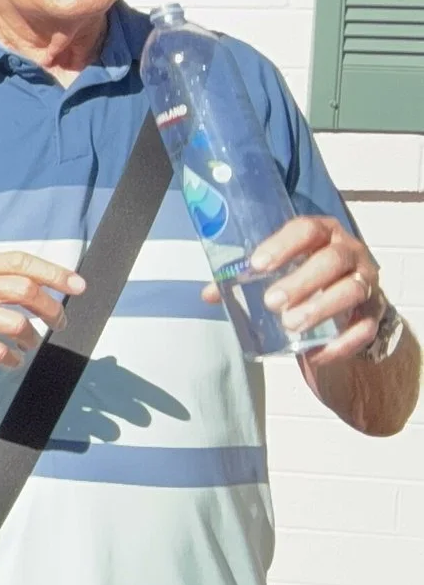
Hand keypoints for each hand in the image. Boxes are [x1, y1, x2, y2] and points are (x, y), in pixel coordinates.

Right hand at [0, 251, 84, 367]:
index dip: (54, 273)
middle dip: (52, 309)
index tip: (77, 285)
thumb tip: (34, 282)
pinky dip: (11, 358)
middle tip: (59, 322)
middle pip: (26, 291)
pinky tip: (12, 360)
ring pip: (16, 322)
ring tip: (31, 342)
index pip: (21, 262)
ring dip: (32, 337)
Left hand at [201, 214, 384, 367]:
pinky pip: (365, 327)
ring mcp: (366, 280)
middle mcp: (349, 251)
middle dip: (302, 281)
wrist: (350, 291)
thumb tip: (208, 294)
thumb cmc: (306, 270)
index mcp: (322, 233)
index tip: (258, 264)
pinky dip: (342, 343)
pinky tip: (316, 355)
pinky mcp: (375, 311)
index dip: (283, 245)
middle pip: (332, 260)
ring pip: (353, 290)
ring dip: (321, 308)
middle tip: (272, 301)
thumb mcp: (281, 265)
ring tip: (290, 324)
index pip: (306, 230)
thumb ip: (245, 277)